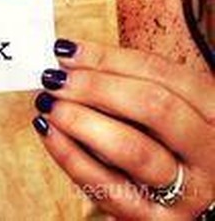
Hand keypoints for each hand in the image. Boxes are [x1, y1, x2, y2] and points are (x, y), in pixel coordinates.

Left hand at [32, 39, 214, 219]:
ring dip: (81, 121)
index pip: (159, 72)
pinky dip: (71, 157)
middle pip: (151, 106)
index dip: (107, 58)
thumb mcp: (171, 103)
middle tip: (56, 78)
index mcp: (212, 107)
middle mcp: (208, 148)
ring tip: (49, 103)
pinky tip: (50, 133)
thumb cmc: (173, 139)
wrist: (196, 196)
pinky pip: (109, 188)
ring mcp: (188, 190)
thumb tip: (72, 58)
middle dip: (95, 87)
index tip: (66, 50)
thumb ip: (130, 80)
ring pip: (133, 149)